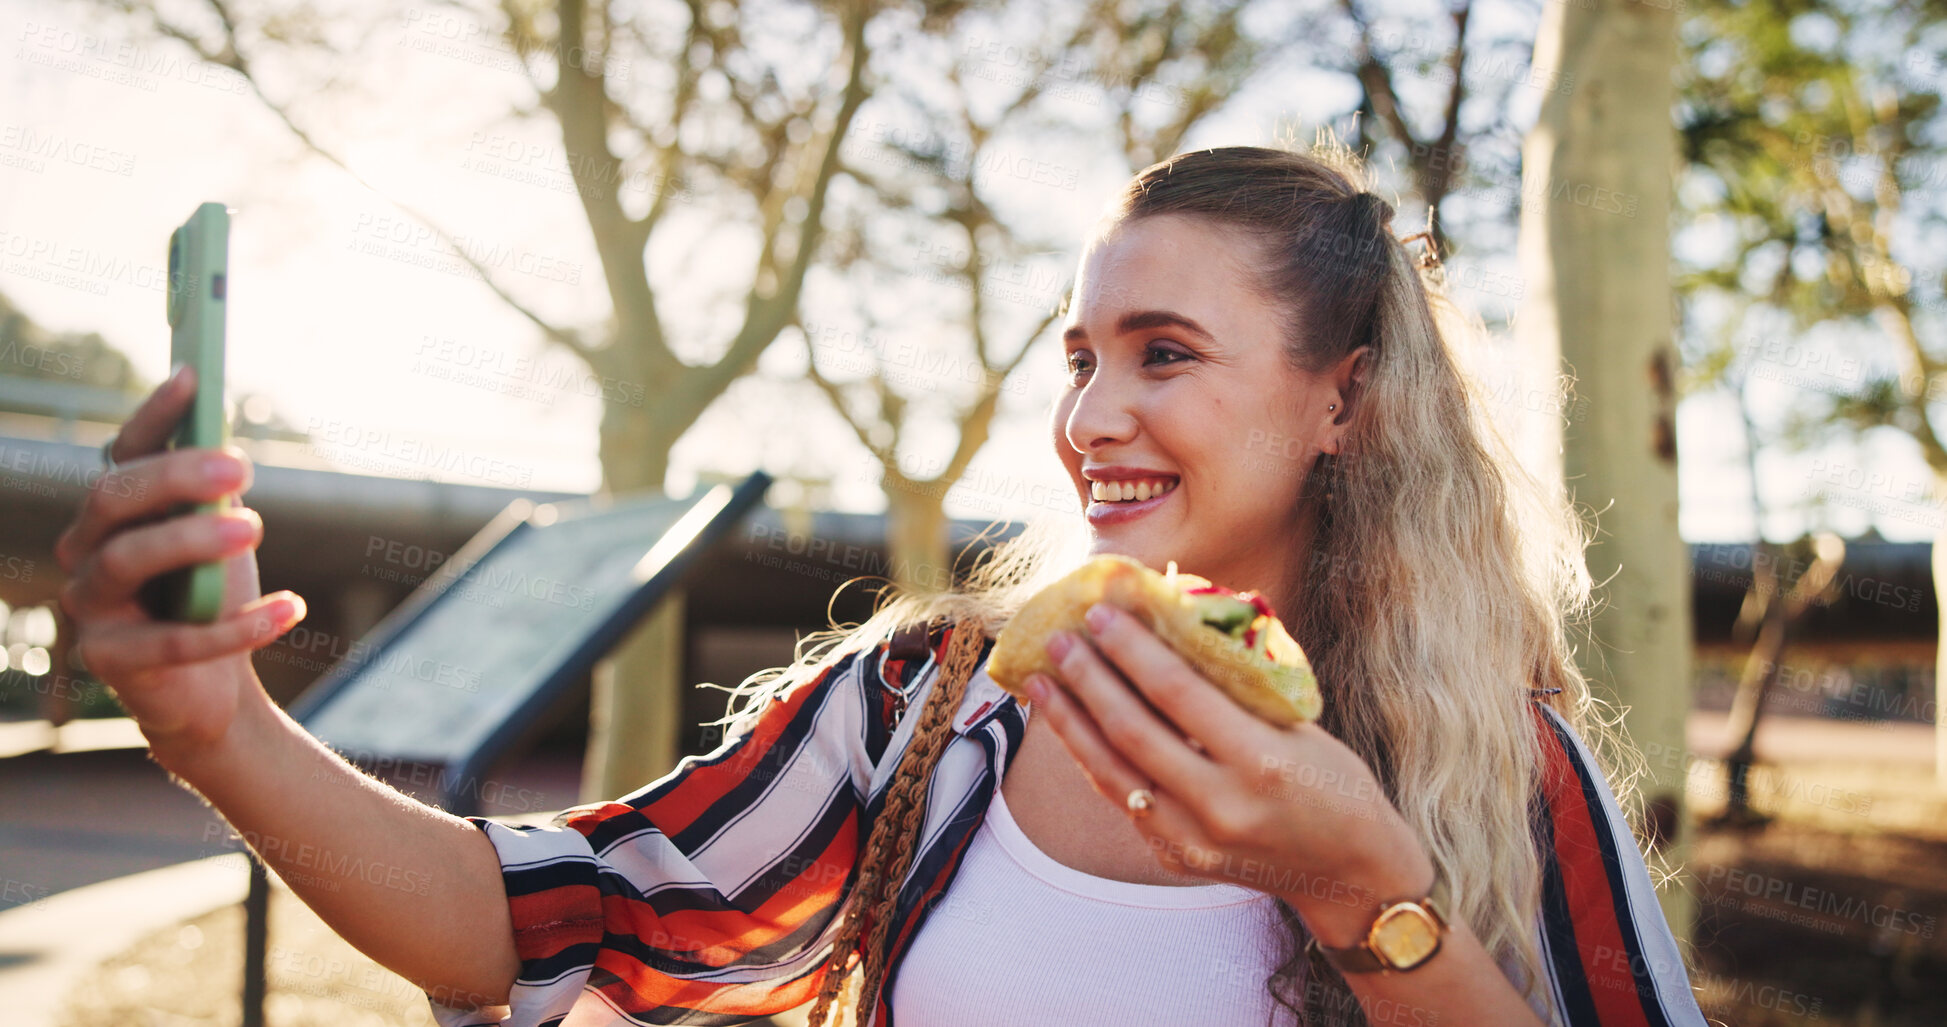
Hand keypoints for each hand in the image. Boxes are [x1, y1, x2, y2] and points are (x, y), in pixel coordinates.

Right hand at [53, 364, 306, 761]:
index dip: (155, 415)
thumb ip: (212, 491)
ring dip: (192, 539)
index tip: (196, 377)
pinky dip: (237, 625)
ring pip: (125, 560)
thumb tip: (226, 436)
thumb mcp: (217, 533)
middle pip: (113, 498)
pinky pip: (172, 639)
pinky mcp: (110, 660)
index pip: (123, 452)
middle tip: (238, 466)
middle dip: (175, 476)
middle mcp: (85, 549)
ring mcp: (89, 605)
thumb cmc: (210, 593)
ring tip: (255, 527)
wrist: (212, 685)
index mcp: (112, 511)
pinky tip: (291, 609)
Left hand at [1024, 601, 1433, 938]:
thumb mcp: (1300, 726)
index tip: (1101, 613)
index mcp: (1260, 762)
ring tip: (1042, 682)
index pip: (1177, 694)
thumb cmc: (1334, 784)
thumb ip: (1236, 688)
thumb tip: (1169, 628)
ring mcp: (1193, 839)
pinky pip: (1123, 799)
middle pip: (1132, 731)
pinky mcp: (1176, 857)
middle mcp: (1220, 805)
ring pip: (1111, 772)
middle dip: (1088, 679)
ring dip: (1070, 722)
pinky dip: (1093, 759)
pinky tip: (1073, 727)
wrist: (1350, 875)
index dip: (1133, 650)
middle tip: (1059, 638)